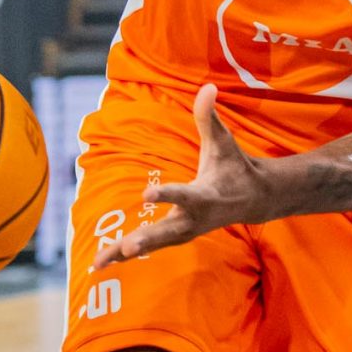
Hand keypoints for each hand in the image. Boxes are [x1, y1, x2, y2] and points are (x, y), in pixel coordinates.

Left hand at [93, 83, 269, 266]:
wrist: (253, 200)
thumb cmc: (234, 167)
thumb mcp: (224, 142)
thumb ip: (210, 117)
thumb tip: (208, 87)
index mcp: (205, 195)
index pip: (184, 195)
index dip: (166, 194)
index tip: (146, 194)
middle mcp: (194, 219)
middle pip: (167, 232)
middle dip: (147, 240)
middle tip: (127, 248)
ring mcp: (185, 231)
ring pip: (153, 245)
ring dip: (125, 254)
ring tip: (98, 264)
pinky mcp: (175, 237)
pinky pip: (149, 248)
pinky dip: (125, 256)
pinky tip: (102, 263)